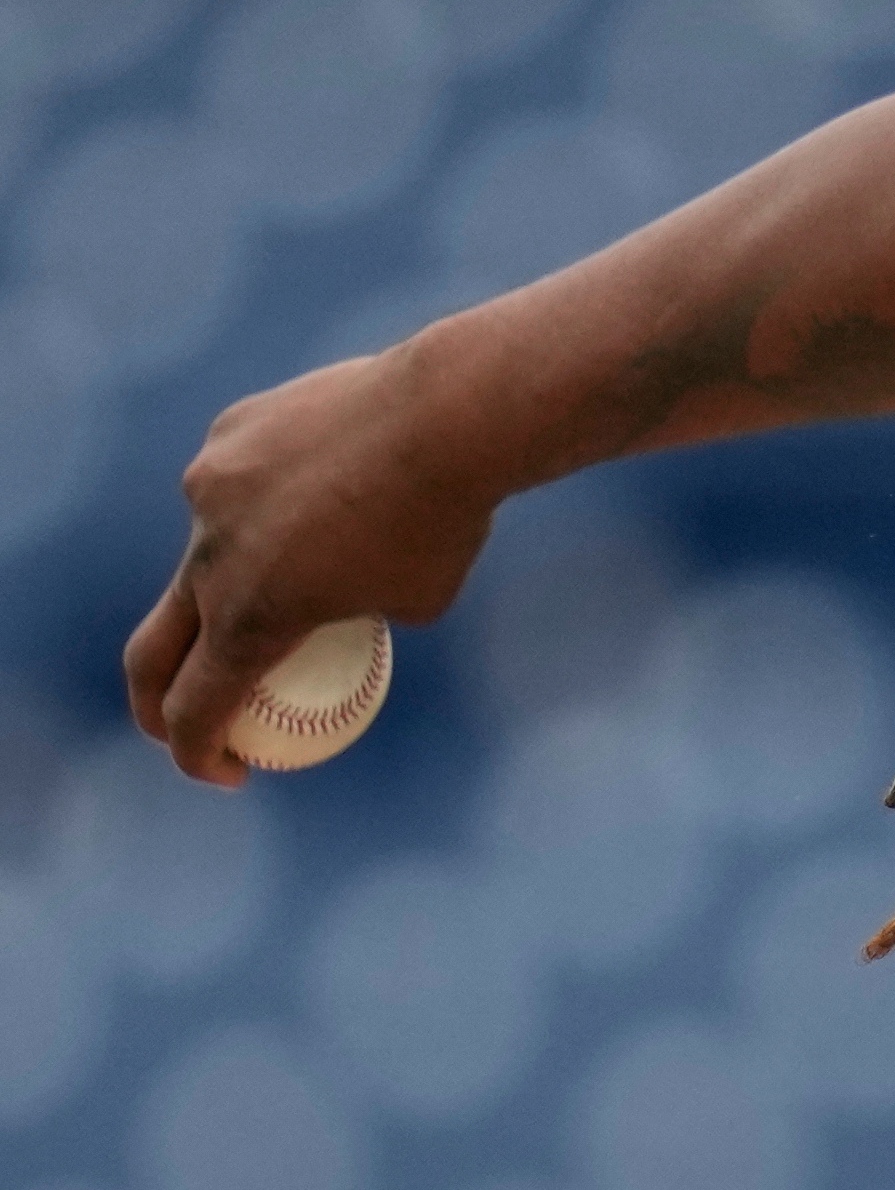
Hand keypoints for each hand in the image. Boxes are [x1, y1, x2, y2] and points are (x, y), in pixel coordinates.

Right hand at [124, 335, 499, 784]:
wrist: (442, 418)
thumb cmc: (444, 525)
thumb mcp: (416, 601)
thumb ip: (359, 614)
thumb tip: (345, 610)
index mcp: (253, 618)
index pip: (195, 708)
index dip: (197, 752)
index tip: (229, 771)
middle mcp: (211, 557)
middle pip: (155, 646)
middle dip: (158, 699)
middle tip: (190, 717)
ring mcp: (208, 489)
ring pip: (210, 545)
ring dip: (245, 564)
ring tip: (328, 537)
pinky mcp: (226, 434)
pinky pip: (239, 479)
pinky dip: (272, 493)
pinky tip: (334, 470)